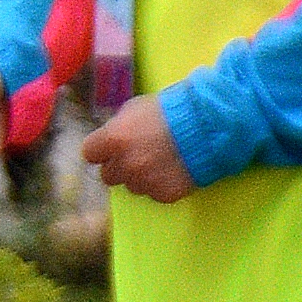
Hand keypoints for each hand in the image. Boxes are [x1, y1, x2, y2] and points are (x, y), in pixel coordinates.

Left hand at [80, 93, 196, 203]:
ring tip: (161, 161)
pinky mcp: (165, 194)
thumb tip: (109, 138)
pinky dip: (162, 185)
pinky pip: (155, 194)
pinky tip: (174, 170)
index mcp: (113, 139)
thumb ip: (118, 126)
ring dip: (141, 177)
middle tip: (139, 155)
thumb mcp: (136, 108)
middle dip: (120, 166)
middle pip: (109, 175)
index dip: (102, 151)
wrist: (211, 124)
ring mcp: (145, 181)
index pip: (90, 154)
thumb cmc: (173, 108)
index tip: (112, 148)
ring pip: (132, 186)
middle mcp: (125, 164)